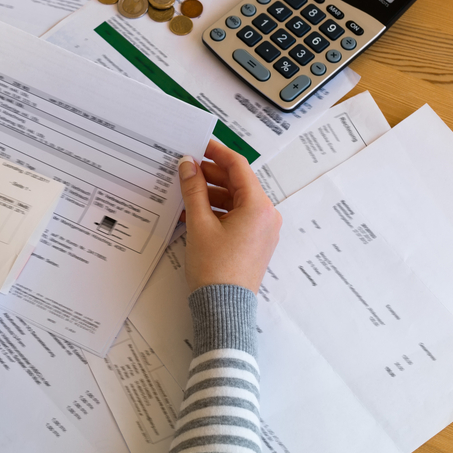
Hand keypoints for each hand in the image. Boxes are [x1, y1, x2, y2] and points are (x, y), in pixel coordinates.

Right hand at [177, 140, 281, 292]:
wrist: (224, 309)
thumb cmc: (215, 269)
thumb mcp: (199, 224)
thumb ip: (193, 190)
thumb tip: (188, 164)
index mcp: (258, 206)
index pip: (238, 167)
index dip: (217, 152)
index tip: (200, 144)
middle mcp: (267, 215)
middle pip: (238, 183)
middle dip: (211, 174)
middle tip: (187, 167)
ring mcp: (262, 230)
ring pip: (236, 200)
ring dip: (211, 193)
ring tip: (186, 191)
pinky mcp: (255, 242)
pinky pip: (236, 216)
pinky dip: (217, 211)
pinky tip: (193, 212)